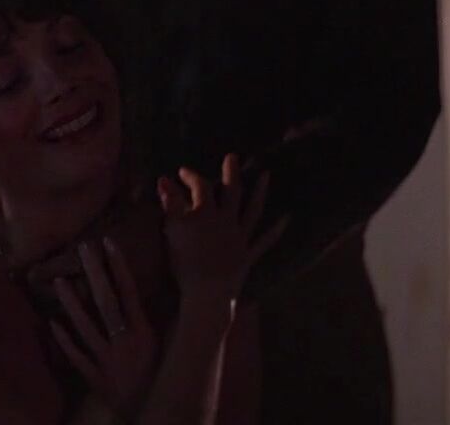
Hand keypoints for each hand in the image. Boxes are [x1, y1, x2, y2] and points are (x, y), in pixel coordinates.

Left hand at [50, 238, 158, 419]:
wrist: (156, 416)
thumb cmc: (169, 379)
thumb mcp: (173, 347)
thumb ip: (170, 320)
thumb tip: (174, 289)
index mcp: (145, 333)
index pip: (130, 292)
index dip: (119, 266)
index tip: (108, 242)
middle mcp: (125, 343)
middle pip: (106, 303)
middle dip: (94, 273)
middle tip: (83, 248)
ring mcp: (107, 360)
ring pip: (85, 327)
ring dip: (71, 304)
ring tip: (58, 281)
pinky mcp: (96, 378)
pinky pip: (76, 356)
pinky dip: (64, 341)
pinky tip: (51, 323)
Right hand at [158, 153, 289, 301]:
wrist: (206, 292)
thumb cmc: (185, 261)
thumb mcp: (172, 230)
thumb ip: (169, 203)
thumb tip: (164, 180)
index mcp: (206, 212)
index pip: (200, 187)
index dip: (191, 176)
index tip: (182, 172)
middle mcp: (227, 220)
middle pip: (232, 191)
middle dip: (231, 173)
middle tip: (232, 157)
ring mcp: (240, 236)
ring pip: (253, 210)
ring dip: (260, 192)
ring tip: (266, 176)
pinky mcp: (248, 254)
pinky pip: (264, 240)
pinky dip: (276, 230)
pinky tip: (286, 218)